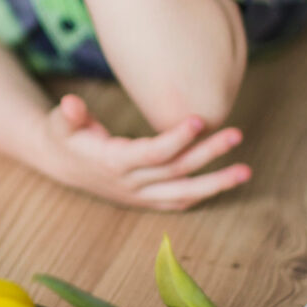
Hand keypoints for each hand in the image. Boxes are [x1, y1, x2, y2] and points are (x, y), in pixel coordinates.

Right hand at [38, 94, 250, 210]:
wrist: (60, 163)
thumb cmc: (64, 136)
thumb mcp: (60, 122)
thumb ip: (70, 114)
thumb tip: (70, 104)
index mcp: (112, 163)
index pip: (151, 153)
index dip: (175, 139)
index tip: (199, 121)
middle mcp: (129, 183)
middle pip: (175, 171)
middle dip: (207, 154)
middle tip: (236, 134)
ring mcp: (138, 195)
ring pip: (182, 193)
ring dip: (215, 183)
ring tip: (246, 171)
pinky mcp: (143, 199)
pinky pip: (176, 202)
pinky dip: (200, 195)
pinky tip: (224, 183)